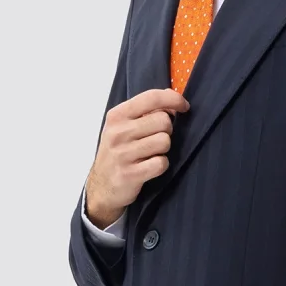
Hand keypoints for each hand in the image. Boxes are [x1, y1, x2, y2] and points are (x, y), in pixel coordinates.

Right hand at [85, 87, 189, 227]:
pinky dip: (160, 165)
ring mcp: (122, 154)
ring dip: (164, 149)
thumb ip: (146, 110)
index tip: (183, 106)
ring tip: (151, 154)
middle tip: (156, 139)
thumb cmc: (117, 152)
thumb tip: (172, 99)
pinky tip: (150, 167)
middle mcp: (118, 132)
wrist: (101, 187)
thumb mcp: (123, 126)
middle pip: (163, 121)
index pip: (151, 98)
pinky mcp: (130, 174)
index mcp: (117, 116)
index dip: (173, 99)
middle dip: (167, 130)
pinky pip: (161, 163)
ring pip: (164, 141)